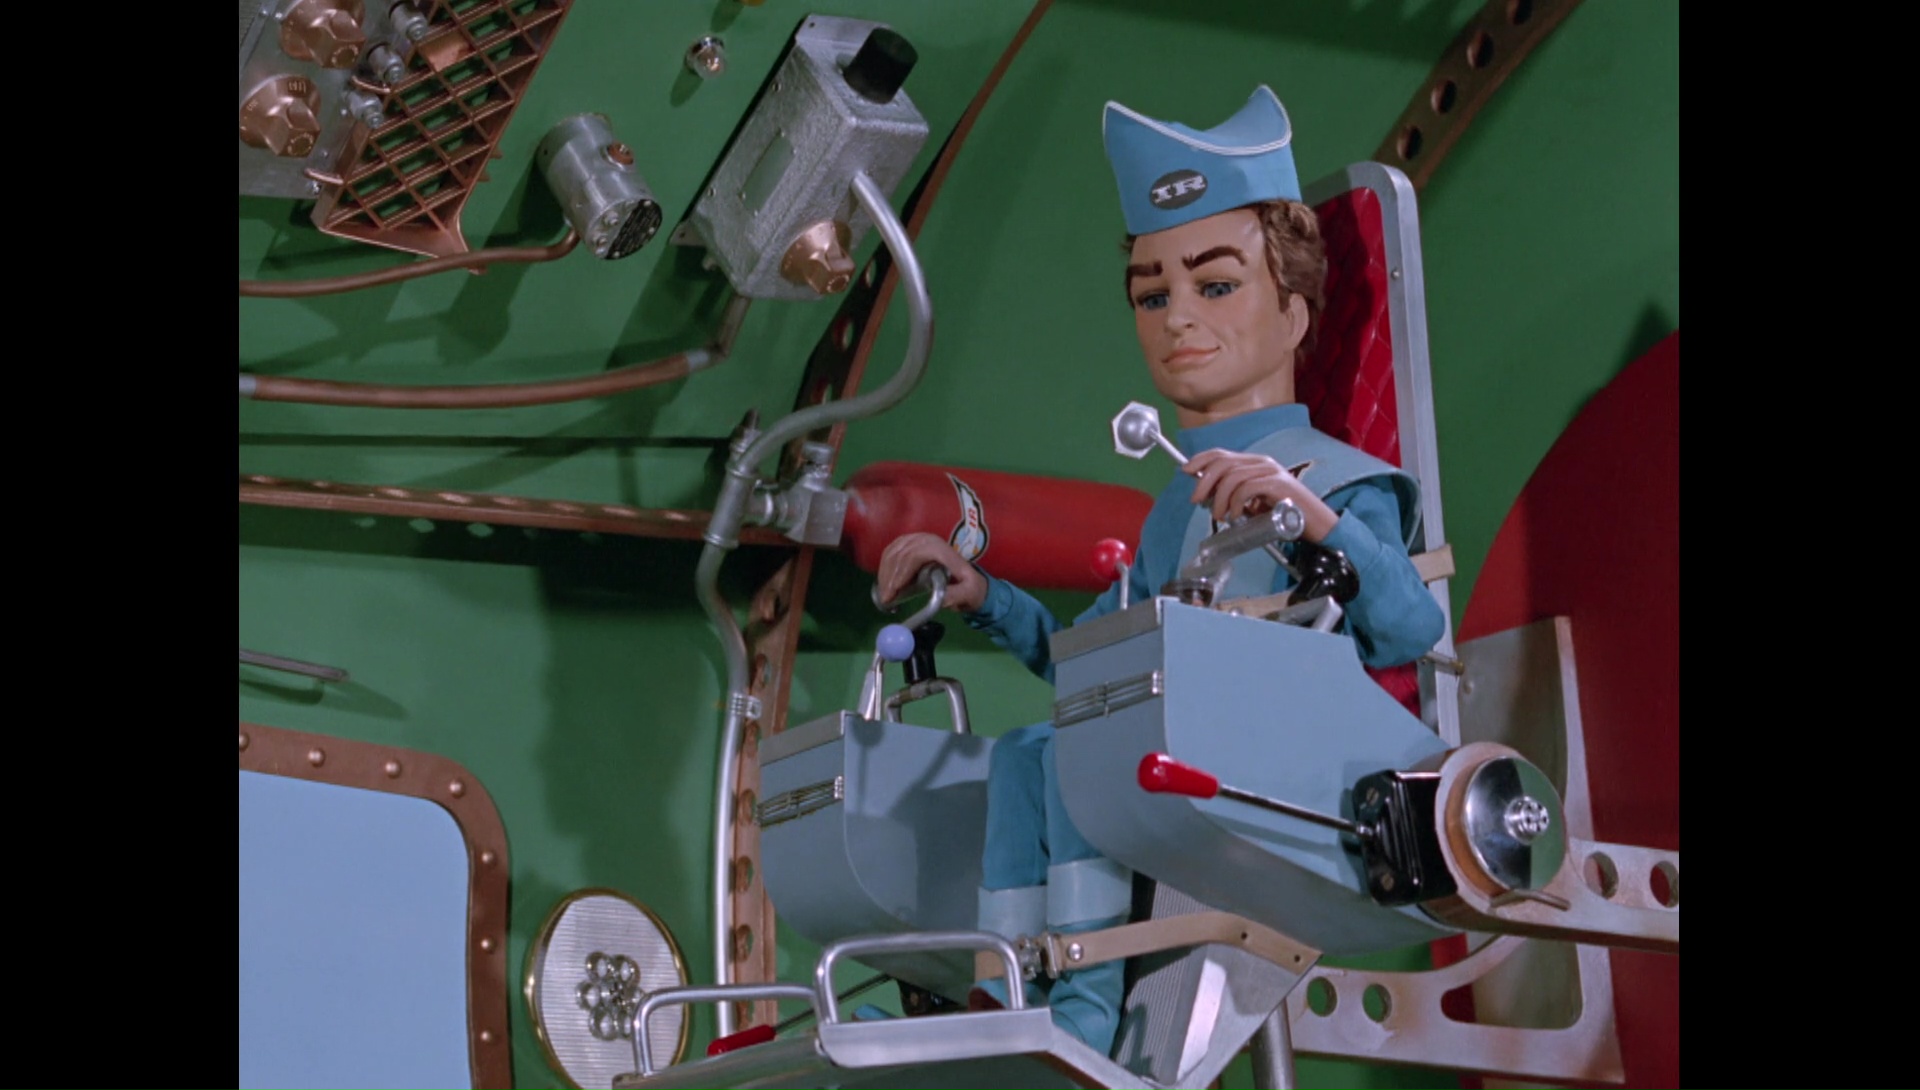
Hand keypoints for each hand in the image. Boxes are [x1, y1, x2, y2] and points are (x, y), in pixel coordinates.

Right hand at [876, 533, 987, 613]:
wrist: (967, 579)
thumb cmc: (968, 587)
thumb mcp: (969, 593)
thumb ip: (957, 595)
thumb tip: (942, 600)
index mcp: (940, 548)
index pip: (916, 555)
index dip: (903, 571)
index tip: (895, 590)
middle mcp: (926, 540)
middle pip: (901, 554)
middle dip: (890, 577)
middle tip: (886, 599)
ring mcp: (915, 540)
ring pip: (892, 553)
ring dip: (885, 573)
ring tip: (884, 595)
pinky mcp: (907, 544)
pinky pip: (890, 552)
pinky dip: (884, 568)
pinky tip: (885, 583)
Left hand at [1184, 449, 1338, 541]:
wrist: (1316, 524)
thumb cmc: (1283, 514)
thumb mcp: (1253, 502)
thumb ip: (1234, 495)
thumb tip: (1207, 495)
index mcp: (1254, 463)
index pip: (1221, 453)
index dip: (1200, 460)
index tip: (1185, 471)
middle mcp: (1262, 462)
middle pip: (1222, 463)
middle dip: (1204, 482)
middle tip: (1198, 501)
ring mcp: (1271, 471)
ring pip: (1232, 477)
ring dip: (1219, 499)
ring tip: (1221, 516)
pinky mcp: (1278, 484)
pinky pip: (1247, 488)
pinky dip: (1236, 503)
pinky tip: (1236, 516)